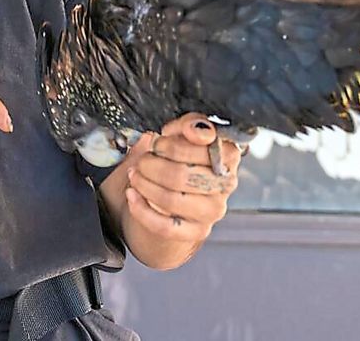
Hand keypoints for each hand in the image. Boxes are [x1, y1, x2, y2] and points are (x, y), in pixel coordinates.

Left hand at [122, 112, 240, 242]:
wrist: (164, 203)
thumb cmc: (172, 164)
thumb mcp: (176, 138)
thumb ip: (185, 126)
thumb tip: (193, 127)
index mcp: (226, 156)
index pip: (206, 146)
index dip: (174, 142)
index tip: (159, 140)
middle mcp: (224, 184)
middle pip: (182, 173)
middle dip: (152, 164)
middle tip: (142, 161)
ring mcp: (212, 210)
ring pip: (172, 199)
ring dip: (144, 184)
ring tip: (135, 176)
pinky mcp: (195, 232)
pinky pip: (164, 225)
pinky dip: (141, 209)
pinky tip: (132, 195)